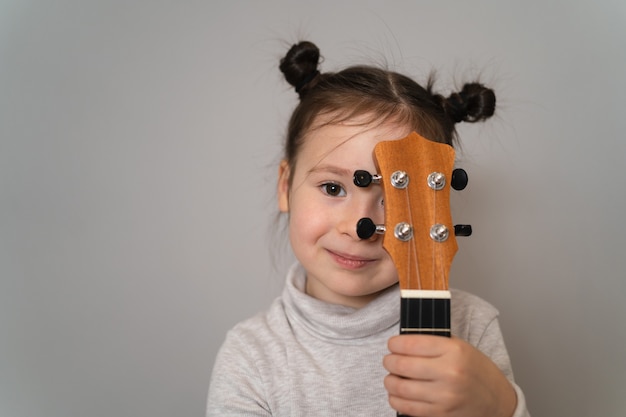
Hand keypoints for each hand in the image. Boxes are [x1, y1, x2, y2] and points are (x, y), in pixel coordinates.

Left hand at [383, 335, 516, 416]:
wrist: (498, 401)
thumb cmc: (477, 371)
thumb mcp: (461, 347)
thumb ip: (434, 343)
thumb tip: (402, 342)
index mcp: (454, 351)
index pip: (410, 344)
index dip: (394, 344)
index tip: (392, 345)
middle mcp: (449, 373)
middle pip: (401, 365)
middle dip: (389, 361)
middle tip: (389, 360)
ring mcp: (444, 396)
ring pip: (400, 387)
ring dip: (389, 381)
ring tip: (392, 377)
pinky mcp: (440, 414)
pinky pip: (407, 407)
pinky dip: (396, 399)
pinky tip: (398, 393)